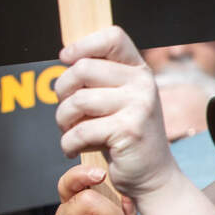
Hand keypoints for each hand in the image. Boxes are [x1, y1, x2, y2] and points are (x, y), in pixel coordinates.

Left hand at [54, 27, 178, 199]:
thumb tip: (67, 56)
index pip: (113, 37)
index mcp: (139, 71)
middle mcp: (143, 84)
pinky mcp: (129, 130)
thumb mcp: (119, 101)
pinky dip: (69, 144)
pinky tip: (73, 149)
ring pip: (77, 101)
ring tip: (69, 131)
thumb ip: (101, 79)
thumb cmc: (125, 137)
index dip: (83, 44)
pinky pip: (80, 131)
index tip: (66, 59)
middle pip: (82, 69)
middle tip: (67, 112)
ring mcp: (139, 106)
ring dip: (63, 120)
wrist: (153, 177)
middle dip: (62, 91)